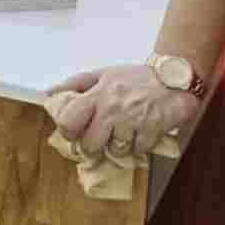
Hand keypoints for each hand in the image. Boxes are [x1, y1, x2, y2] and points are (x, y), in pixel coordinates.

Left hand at [48, 63, 200, 159]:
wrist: (175, 76)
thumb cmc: (135, 77)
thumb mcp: (103, 74)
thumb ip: (75, 84)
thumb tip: (49, 94)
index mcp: (97, 94)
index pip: (69, 121)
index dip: (68, 132)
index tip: (74, 133)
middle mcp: (112, 109)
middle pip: (90, 144)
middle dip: (93, 146)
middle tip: (100, 139)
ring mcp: (132, 121)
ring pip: (115, 150)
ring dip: (119, 146)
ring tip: (124, 133)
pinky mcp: (152, 130)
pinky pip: (138, 150)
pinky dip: (139, 146)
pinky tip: (142, 132)